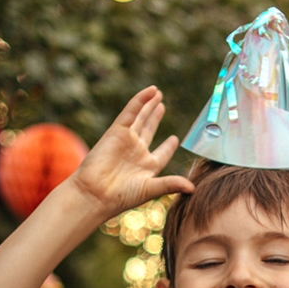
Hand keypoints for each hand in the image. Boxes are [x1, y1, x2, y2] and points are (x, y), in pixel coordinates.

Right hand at [68, 87, 195, 215]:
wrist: (95, 194)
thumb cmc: (121, 196)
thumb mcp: (150, 189)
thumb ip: (171, 184)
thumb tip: (193, 188)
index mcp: (147, 167)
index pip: (161, 154)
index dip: (168, 147)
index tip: (175, 139)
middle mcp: (137, 152)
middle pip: (148, 130)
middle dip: (155, 117)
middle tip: (162, 104)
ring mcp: (126, 141)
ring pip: (140, 118)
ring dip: (149, 105)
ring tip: (157, 93)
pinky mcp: (116, 131)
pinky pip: (131, 112)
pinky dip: (140, 101)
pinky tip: (150, 91)